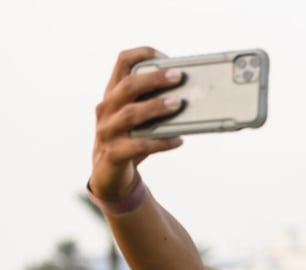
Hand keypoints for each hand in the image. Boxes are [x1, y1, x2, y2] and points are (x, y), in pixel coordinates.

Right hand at [90, 47, 185, 199]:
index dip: (143, 54)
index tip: (166, 57)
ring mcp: (107, 131)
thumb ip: (156, 105)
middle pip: (127, 86)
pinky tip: (178, 141)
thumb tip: (195, 96)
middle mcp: (107, 108)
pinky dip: (160, 142)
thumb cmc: (131, 139)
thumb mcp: (140, 118)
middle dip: (154, 79)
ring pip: (130, 114)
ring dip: (155, 107)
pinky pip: (137, 146)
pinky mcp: (113, 154)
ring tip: (178, 104)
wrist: (110, 175)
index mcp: (114, 93)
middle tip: (178, 77)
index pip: (122, 62)